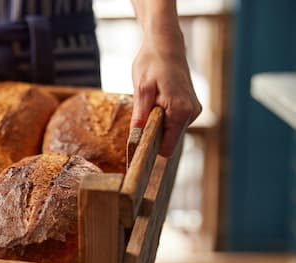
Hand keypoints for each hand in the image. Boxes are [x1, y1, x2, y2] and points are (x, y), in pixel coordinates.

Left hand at [131, 30, 201, 156]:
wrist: (166, 44)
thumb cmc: (152, 63)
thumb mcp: (141, 88)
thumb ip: (141, 115)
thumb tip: (137, 138)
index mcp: (180, 111)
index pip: (167, 148)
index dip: (151, 147)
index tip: (138, 139)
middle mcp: (191, 113)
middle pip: (169, 141)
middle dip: (154, 133)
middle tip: (141, 114)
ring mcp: (194, 110)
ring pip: (172, 131)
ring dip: (158, 123)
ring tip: (150, 102)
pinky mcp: (191, 106)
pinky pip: (175, 121)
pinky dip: (164, 116)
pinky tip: (158, 100)